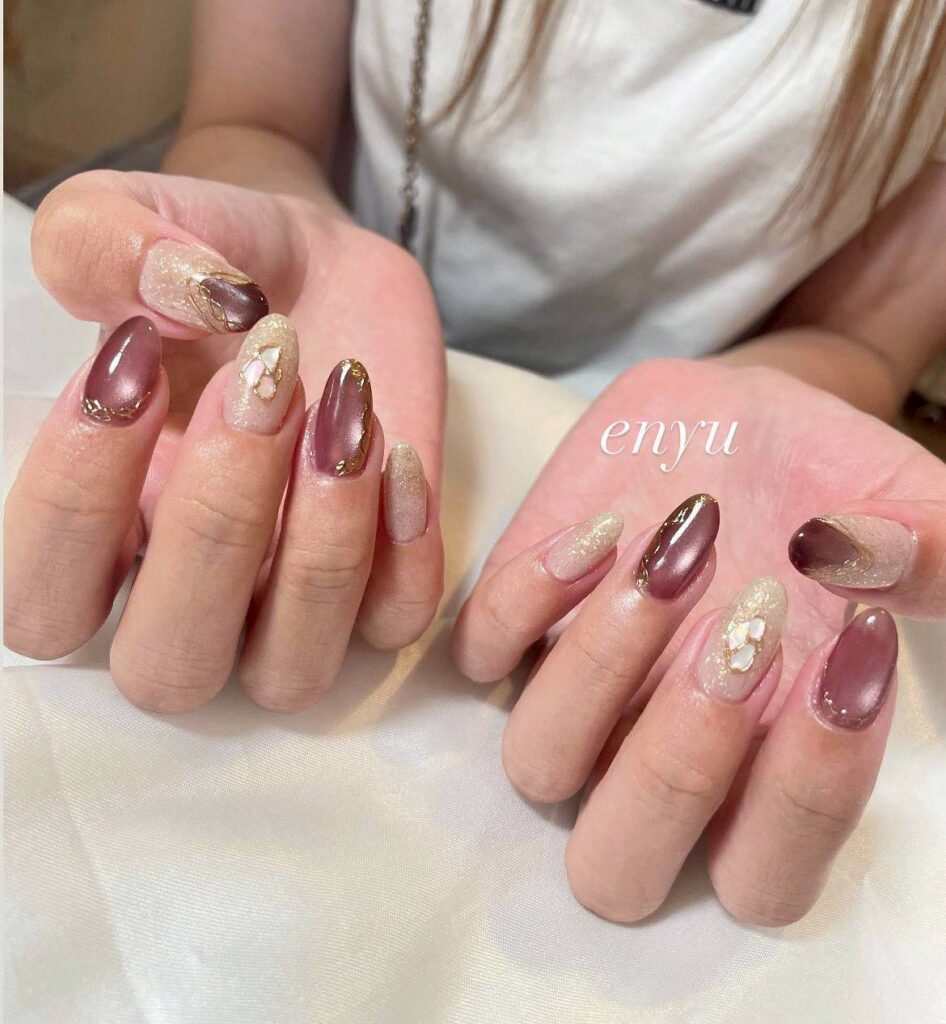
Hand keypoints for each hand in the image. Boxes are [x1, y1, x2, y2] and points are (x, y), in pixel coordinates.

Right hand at [4, 170, 444, 711]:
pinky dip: (406, 551)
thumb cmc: (204, 259)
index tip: (134, 360)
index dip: (76, 498)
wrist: (311, 266)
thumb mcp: (129, 219)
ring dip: (321, 545)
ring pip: (290, 670)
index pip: (42, 602)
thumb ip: (105, 243)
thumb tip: (175, 296)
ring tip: (343, 404)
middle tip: (261, 382)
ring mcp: (291, 599)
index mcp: (100, 528)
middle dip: (217, 523)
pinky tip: (399, 446)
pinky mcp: (385, 576)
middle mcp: (189, 590)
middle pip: (169, 666)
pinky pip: (396, 621)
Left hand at [453, 357, 945, 923]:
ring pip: (535, 762)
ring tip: (679, 554)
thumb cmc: (828, 490)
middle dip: (676, 764)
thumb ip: (934, 554)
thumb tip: (911, 556)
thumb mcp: (899, 513)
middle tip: (748, 631)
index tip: (850, 650)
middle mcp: (654, 755)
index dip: (804, 795)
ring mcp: (575, 693)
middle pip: (616, 865)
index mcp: (758, 772)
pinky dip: (526, 599)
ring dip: (602, 667)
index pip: (763, 878)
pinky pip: (477, 653)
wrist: (741, 424)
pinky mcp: (515, 619)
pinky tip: (603, 530)